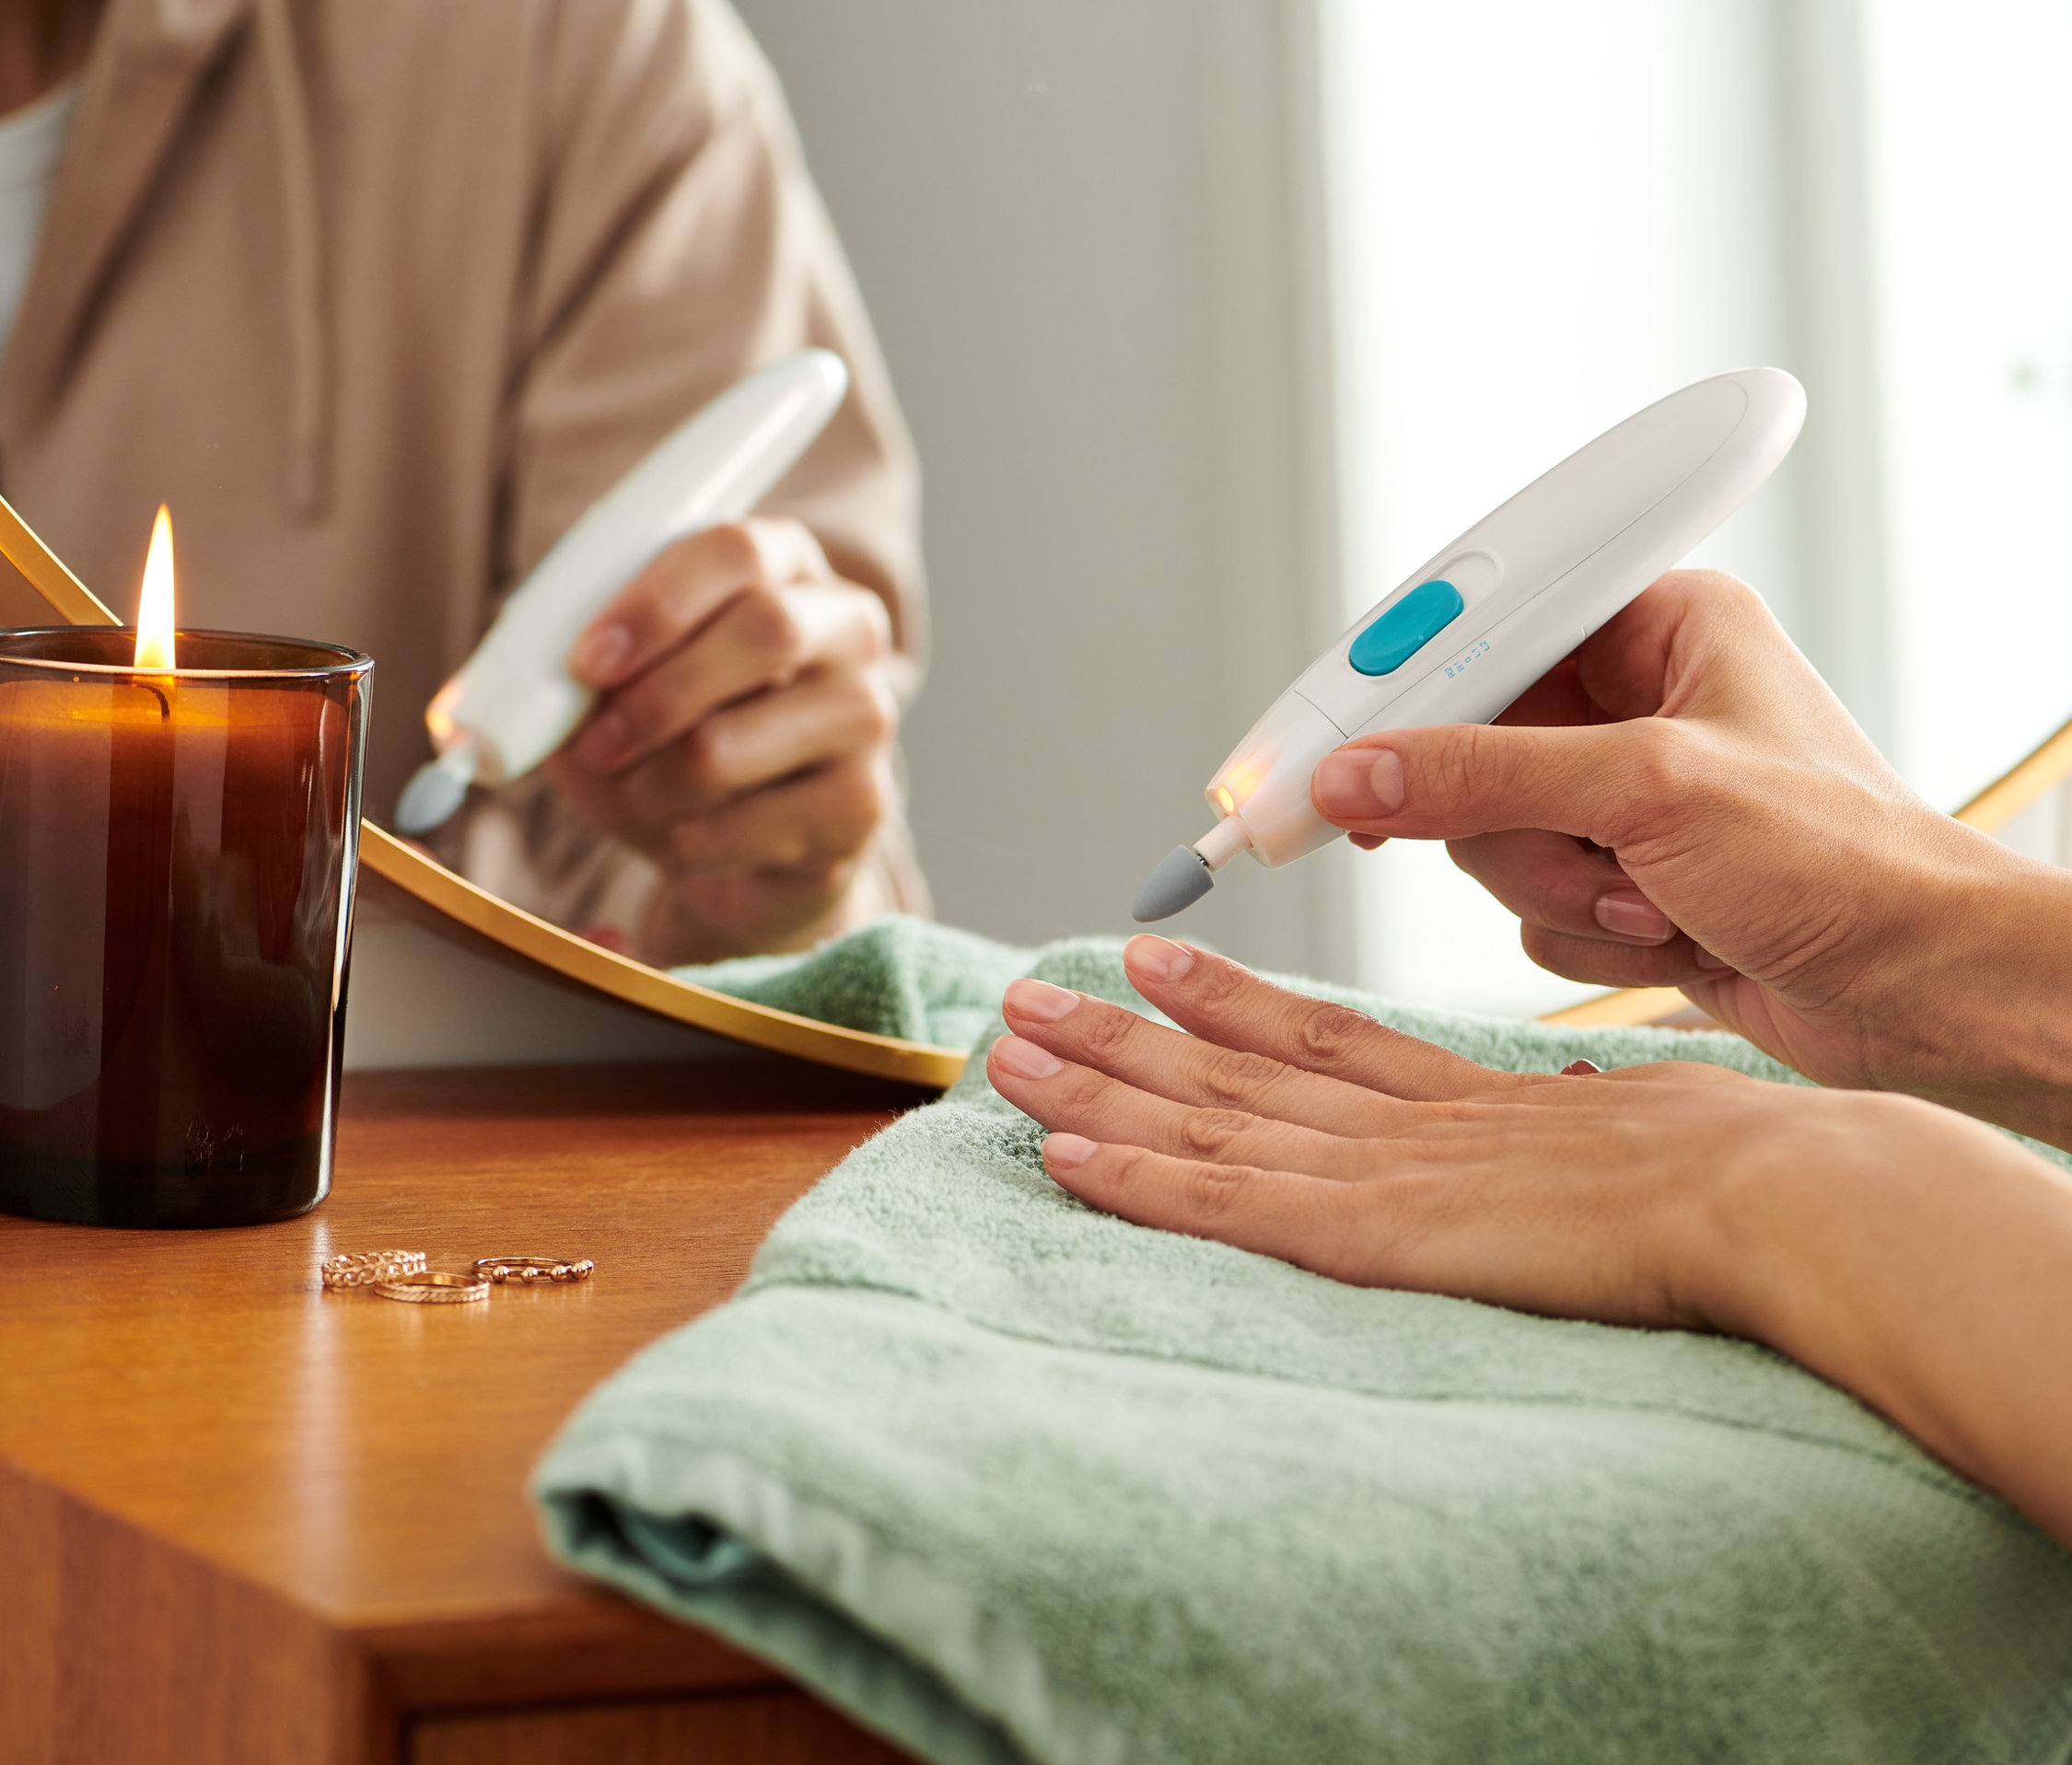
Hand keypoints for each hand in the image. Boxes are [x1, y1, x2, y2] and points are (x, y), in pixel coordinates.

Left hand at [543, 517, 901, 962]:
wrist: (739, 847)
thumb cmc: (671, 741)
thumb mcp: (612, 691)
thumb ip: (566, 672)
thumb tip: (495, 705)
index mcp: (785, 567)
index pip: (737, 551)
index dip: (654, 603)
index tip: (586, 661)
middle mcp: (846, 630)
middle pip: (764, 632)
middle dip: (653, 695)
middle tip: (595, 743)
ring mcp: (866, 719)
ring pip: (736, 743)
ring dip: (652, 782)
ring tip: (633, 795)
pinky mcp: (863, 808)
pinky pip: (752, 826)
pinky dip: (690, 841)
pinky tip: (685, 837)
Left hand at [986, 935, 2071, 1548]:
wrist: (1763, 1188)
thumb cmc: (1729, 1169)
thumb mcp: (1631, 1135)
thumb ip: (1569, 1137)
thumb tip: (1565, 1130)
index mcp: (1456, 1101)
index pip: (1315, 1041)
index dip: (1226, 1005)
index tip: (1155, 966)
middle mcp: (1394, 1122)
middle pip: (1230, 1067)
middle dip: (1119, 1032)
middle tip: (1025, 993)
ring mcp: (1374, 1171)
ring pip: (1203, 1117)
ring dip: (1096, 1083)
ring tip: (1007, 1044)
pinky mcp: (1367, 1231)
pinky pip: (1220, 1201)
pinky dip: (1133, 1176)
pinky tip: (1057, 1151)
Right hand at [1309, 570, 2071, 1143]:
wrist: (1923, 991)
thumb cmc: (1850, 862)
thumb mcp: (1652, 793)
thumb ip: (1485, 776)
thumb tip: (1360, 775)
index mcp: (1657, 623)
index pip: (1480, 632)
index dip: (1392, 689)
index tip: (1316, 741)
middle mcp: (1631, 700)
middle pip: (1463, 746)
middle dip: (1512, 823)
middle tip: (1560, 846)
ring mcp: (1618, 795)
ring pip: (1482, 836)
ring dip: (1556, 887)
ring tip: (1654, 898)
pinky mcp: (1614, 874)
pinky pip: (1520, 899)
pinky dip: (1579, 928)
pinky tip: (1669, 932)